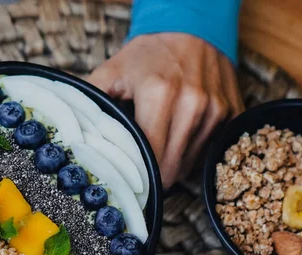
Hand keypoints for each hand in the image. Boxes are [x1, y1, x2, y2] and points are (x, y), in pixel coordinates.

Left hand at [89, 33, 244, 187]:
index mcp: (159, 94)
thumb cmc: (148, 55)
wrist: (191, 28)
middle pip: (173, 166)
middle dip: (156, 175)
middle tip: (142, 171)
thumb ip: (90, 101)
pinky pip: (210, 150)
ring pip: (192, 163)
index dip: (138, 173)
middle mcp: (193, 102)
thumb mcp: (111, 72)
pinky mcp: (232, 112)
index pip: (150, 156)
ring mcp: (217, 108)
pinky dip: (194, 151)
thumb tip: (68, 132)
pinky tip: (180, 138)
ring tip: (160, 149)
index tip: (129, 179)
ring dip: (175, 164)